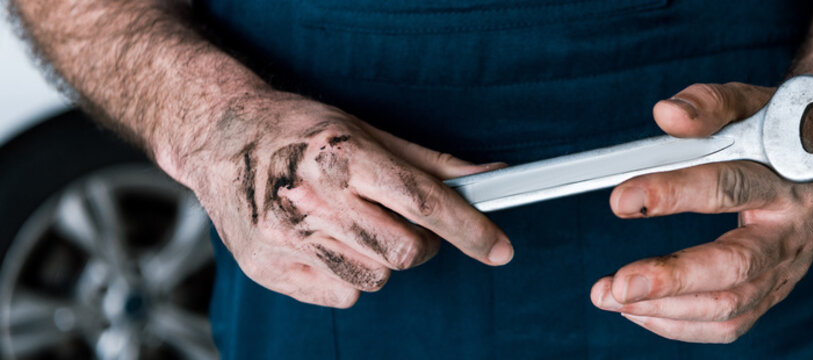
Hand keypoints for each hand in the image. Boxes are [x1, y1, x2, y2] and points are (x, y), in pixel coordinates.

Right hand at [185, 92, 512, 307]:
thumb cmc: (297, 130)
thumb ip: (430, 162)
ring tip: (356, 224)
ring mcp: (286, 239)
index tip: (499, 248)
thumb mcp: (365, 130)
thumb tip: (490, 176)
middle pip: (404, 251)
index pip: (423, 202)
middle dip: (422, 243)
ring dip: (382, 258)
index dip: (470, 229)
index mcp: (341, 156)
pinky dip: (348, 275)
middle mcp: (311, 199)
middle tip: (407, 222)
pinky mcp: (269, 269)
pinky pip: (342, 294)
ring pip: (376, 277)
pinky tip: (327, 242)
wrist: (217, 138)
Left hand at [589, 82, 812, 342]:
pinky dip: (681, 325)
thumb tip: (666, 114)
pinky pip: (730, 324)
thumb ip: (708, 105)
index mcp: (790, 179)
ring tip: (612, 297)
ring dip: (666, 308)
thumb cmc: (786, 130)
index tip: (621, 200)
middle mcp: (793, 232)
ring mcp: (786, 269)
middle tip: (619, 285)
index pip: (728, 187)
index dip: (672, 193)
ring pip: (730, 305)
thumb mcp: (752, 102)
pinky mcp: (774, 291)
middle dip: (672, 278)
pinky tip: (640, 311)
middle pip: (735, 266)